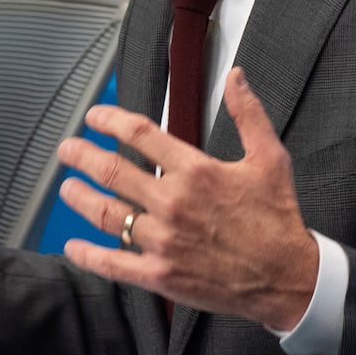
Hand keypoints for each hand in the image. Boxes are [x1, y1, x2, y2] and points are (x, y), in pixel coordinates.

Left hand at [56, 66, 318, 329]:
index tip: (94, 117)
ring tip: (66, 188)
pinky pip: (113, 263)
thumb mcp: (270, 158)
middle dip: (81, 156)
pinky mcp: (161, 274)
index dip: (109, 120)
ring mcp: (163, 240)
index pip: (139, 134)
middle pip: (111, 171)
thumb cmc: (278, 218)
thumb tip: (236, 77)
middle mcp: (173, 202)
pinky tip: (73, 246)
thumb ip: (248, 114)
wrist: (289, 277)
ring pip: (106, 214)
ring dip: (79, 197)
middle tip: (67, 150)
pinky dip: (88, 255)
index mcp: (196, 171)